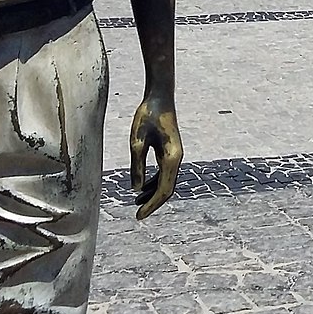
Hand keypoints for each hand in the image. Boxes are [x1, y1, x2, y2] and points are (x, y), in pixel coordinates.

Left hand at [128, 94, 182, 219]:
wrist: (160, 97)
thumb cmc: (147, 115)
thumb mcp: (136, 141)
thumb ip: (136, 165)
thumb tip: (136, 189)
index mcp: (171, 158)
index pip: (163, 190)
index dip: (152, 205)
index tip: (139, 216)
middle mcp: (176, 159)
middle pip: (167, 189)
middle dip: (153, 203)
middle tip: (138, 215)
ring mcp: (174, 155)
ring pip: (166, 182)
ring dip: (153, 193)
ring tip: (136, 203)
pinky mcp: (169, 151)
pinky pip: (164, 173)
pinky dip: (154, 182)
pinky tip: (141, 187)